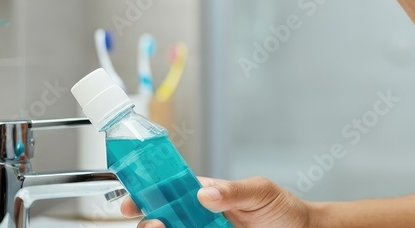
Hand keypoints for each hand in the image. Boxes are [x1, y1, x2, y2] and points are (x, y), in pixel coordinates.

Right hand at [123, 176, 312, 227]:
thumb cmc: (281, 208)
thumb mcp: (260, 192)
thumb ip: (233, 190)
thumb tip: (204, 192)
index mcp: (204, 195)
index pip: (168, 192)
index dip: (145, 195)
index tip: (133, 203)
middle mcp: (198, 219)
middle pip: (161, 220)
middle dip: (150, 222)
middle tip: (156, 224)